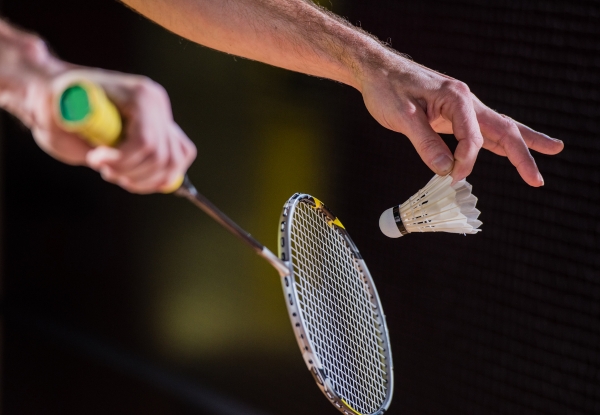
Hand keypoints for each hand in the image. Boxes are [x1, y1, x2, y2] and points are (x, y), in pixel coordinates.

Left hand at [48, 70, 196, 192]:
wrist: (62, 96)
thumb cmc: (55, 105)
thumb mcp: (51, 115)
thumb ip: (67, 130)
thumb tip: (90, 149)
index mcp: (139, 95)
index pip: (146, 142)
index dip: (121, 160)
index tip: (94, 159)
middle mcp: (158, 103)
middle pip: (161, 157)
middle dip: (131, 172)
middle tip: (103, 169)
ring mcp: (164, 117)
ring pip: (172, 164)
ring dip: (144, 179)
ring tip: (116, 173)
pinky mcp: (165, 132)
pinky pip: (178, 160)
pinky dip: (159, 177)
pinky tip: (134, 177)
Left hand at [359, 52, 563, 185]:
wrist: (377, 71)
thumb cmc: (387, 89)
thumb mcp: (403, 117)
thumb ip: (426, 144)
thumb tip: (445, 170)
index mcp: (457, 98)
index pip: (473, 137)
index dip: (465, 162)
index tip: (452, 177)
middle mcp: (466, 101)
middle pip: (504, 128)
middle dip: (524, 154)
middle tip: (538, 179)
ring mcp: (462, 107)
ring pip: (498, 127)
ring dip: (522, 144)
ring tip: (551, 151)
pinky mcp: (453, 114)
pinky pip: (481, 130)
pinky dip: (497, 142)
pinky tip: (509, 151)